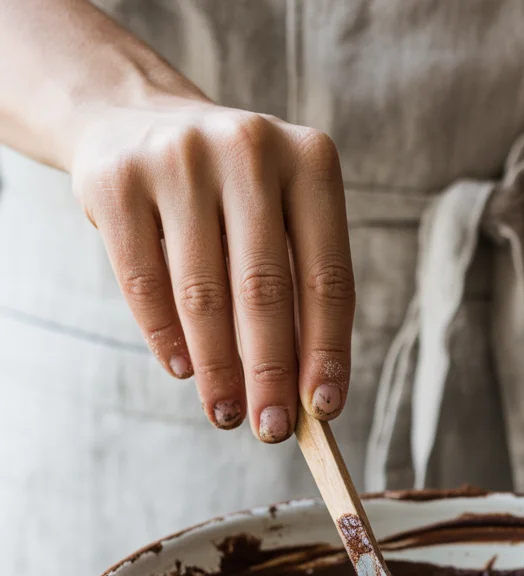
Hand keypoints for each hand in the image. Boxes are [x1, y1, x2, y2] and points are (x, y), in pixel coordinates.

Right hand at [70, 93, 353, 439]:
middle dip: (270, 374)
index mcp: (311, 162)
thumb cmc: (233, 194)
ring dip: (218, 370)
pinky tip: (184, 371)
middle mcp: (249, 149)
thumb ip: (299, 291)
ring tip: (227, 414)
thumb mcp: (281, 217)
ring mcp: (178, 158)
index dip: (327, 352)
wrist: (139, 121)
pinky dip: (166, 338)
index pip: (329, 278)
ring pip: (202, 295)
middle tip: (272, 430)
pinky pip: (145, 283)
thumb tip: (307, 397)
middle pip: (264, 291)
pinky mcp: (118, 180)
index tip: (324, 410)